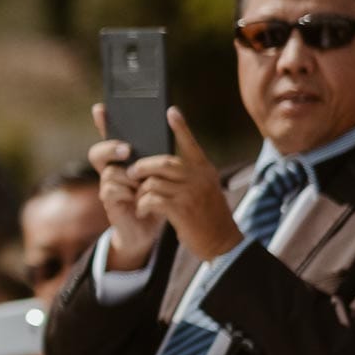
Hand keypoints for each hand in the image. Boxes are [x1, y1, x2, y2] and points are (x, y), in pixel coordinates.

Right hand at [88, 104, 162, 267]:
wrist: (149, 227)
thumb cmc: (155, 197)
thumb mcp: (158, 175)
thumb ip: (157, 157)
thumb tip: (168, 128)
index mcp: (123, 161)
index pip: (109, 137)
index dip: (103, 123)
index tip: (101, 108)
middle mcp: (111, 171)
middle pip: (98, 152)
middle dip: (110, 147)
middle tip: (127, 149)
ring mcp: (107, 186)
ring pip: (111, 172)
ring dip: (129, 177)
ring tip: (144, 186)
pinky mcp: (109, 202)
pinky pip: (112, 189)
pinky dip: (127, 192)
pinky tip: (139, 197)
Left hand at [126, 109, 239, 262]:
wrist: (222, 242)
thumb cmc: (207, 216)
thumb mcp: (205, 189)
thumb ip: (190, 175)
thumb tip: (165, 164)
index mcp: (204, 170)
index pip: (191, 144)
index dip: (180, 127)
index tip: (171, 111)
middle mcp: (199, 178)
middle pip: (163, 162)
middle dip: (142, 166)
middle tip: (132, 173)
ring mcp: (191, 193)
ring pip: (154, 181)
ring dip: (141, 190)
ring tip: (139, 198)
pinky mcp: (181, 210)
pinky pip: (152, 199)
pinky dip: (143, 204)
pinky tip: (143, 210)